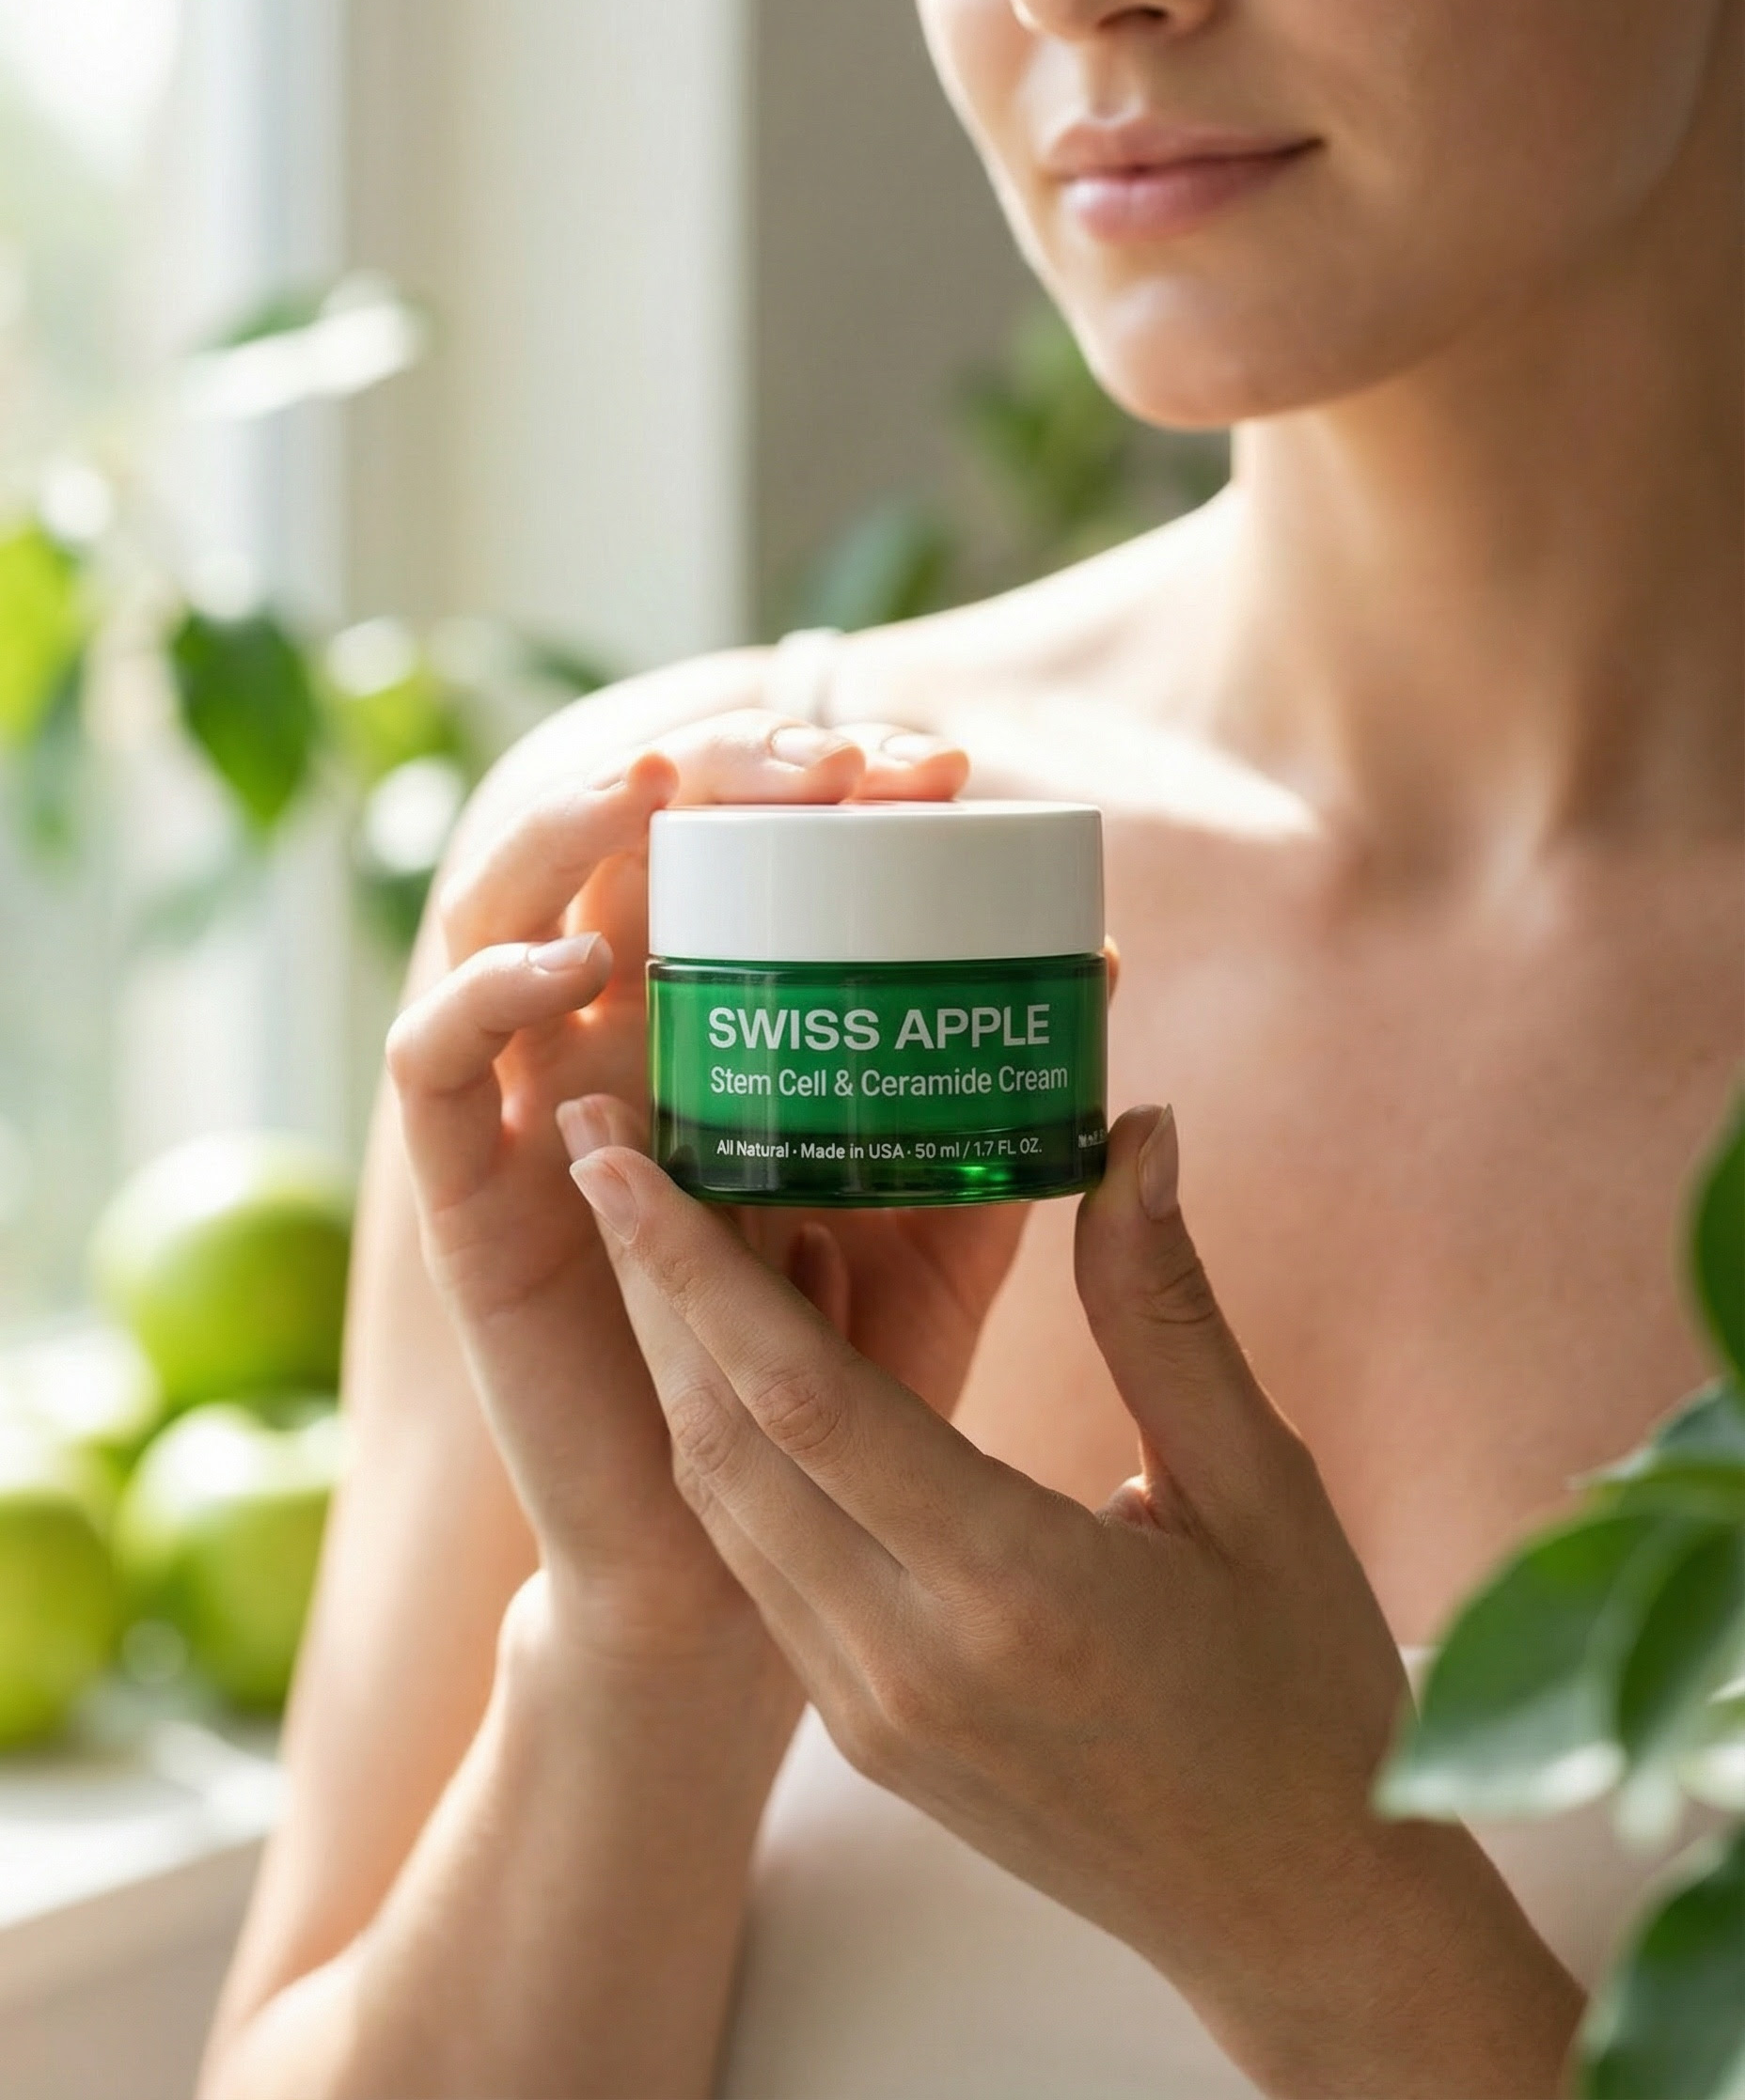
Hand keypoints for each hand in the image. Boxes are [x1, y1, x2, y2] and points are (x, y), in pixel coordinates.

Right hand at [384, 708, 969, 1673]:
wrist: (738, 1596)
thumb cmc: (854, 1416)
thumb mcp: (939, 1251)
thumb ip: (1005, 1132)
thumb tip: (1100, 975)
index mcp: (711, 1057)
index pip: (736, 870)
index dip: (816, 791)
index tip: (944, 768)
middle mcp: (609, 1060)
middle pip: (619, 864)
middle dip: (713, 780)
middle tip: (839, 758)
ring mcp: (523, 1122)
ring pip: (500, 924)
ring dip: (569, 834)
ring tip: (667, 783)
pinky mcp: (463, 1205)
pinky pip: (438, 1071)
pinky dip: (490, 994)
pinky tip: (583, 958)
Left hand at [569, 1106, 1584, 2098]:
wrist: (1294, 1915)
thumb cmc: (1305, 1696)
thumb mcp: (1261, 1491)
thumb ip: (1166, 1312)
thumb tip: (1136, 1136)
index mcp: (1013, 1588)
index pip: (804, 1398)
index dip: (694, 1266)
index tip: (614, 1159)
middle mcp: (907, 1657)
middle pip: (721, 1441)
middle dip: (641, 1286)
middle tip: (591, 1145)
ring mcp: (869, 1709)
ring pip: (723, 1504)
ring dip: (674, 1361)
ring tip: (652, 1228)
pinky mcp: (865, 1732)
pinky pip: (761, 1564)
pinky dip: (736, 1447)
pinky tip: (751, 1357)